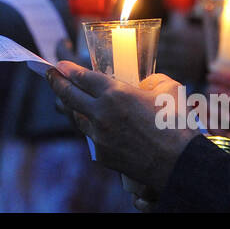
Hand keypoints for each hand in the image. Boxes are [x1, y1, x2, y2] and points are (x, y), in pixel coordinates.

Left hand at [46, 63, 195, 190]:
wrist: (179, 163)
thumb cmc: (177, 124)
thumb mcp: (168, 89)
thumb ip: (151, 80)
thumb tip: (143, 82)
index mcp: (116, 93)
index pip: (83, 77)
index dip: (68, 69)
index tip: (60, 65)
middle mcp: (101, 113)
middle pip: (69, 95)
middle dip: (56, 82)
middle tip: (50, 74)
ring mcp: (99, 136)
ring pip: (77, 117)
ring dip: (72, 106)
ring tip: (68, 98)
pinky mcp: (102, 154)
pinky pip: (91, 137)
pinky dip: (91, 128)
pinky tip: (93, 124)